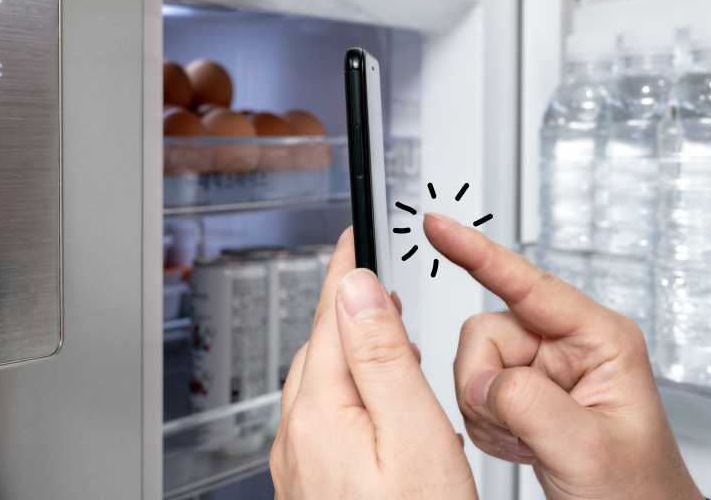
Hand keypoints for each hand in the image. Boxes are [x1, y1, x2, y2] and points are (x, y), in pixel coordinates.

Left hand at [270, 227, 476, 499]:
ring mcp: (298, 466)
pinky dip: (348, 403)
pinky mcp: (308, 490)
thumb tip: (357, 290)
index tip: (354, 236)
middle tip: (384, 291)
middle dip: (353, 316)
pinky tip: (377, 417)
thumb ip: (384, 360)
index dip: (347, 271)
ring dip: (353, 360)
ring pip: (320, 389)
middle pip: (322, 351)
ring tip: (392, 349)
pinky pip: (321, 428)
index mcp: (319, 413)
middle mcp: (296, 438)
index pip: (331, 317)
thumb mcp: (414, 436)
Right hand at [424, 213, 702, 499]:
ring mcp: (543, 369)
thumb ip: (530, 403)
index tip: (438, 227)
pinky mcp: (524, 392)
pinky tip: (521, 444)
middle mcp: (567, 345)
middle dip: (484, 384)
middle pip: (485, 332)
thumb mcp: (588, 448)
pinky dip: (486, 425)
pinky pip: (473, 391)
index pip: (527, 284)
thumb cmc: (637, 489)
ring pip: (472, 364)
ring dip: (484, 411)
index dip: (477, 252)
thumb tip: (483, 377)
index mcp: (598, 339)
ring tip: (525, 441)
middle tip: (514, 427)